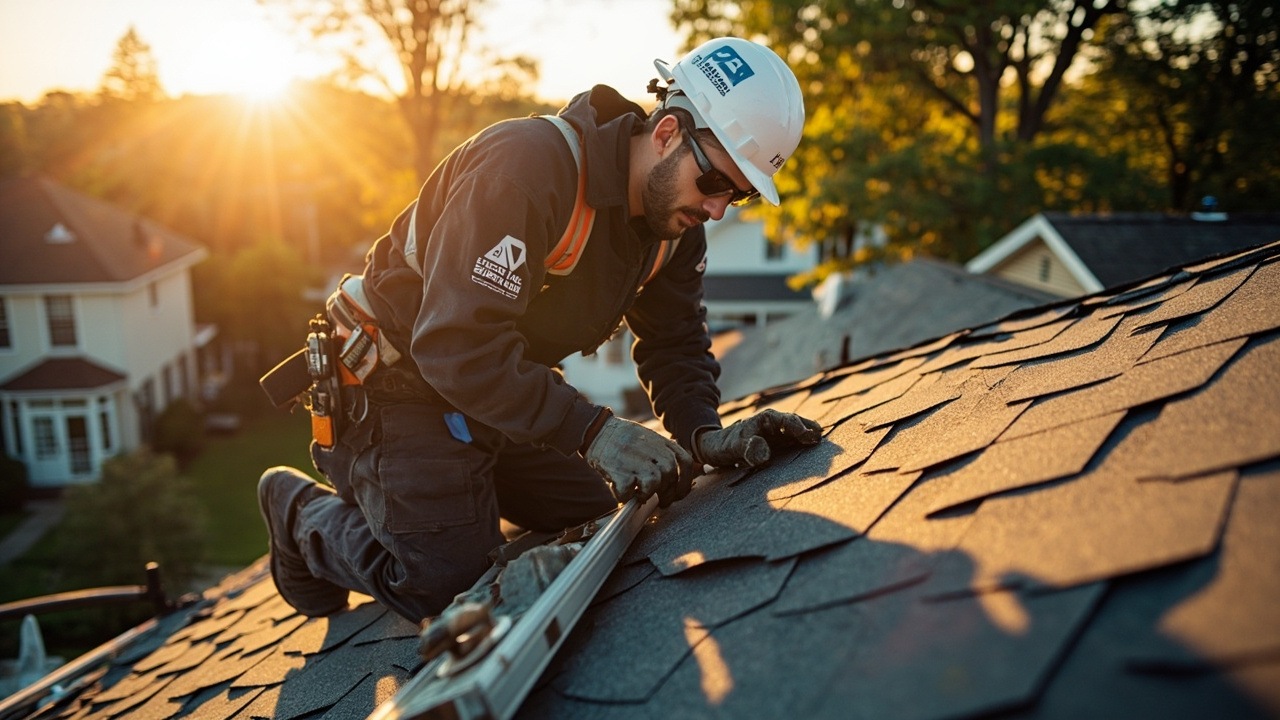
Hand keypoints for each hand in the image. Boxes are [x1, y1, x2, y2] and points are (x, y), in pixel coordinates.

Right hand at [584, 416, 694, 503]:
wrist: (597, 431)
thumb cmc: (621, 438)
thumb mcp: (648, 437)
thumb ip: (662, 453)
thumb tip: (672, 477)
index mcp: (662, 442)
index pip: (686, 463)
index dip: (685, 482)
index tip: (678, 493)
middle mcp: (654, 452)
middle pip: (671, 478)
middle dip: (666, 493)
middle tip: (658, 500)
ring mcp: (639, 463)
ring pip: (653, 487)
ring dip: (645, 494)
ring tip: (637, 492)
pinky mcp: (622, 474)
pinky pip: (629, 495)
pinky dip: (624, 497)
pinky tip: (620, 489)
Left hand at [694, 409, 822, 467]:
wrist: (717, 447)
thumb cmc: (725, 444)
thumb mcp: (733, 446)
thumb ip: (747, 449)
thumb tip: (765, 455)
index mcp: (765, 419)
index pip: (785, 420)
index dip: (798, 427)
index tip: (808, 436)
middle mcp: (774, 424)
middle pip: (796, 424)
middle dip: (809, 429)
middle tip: (820, 437)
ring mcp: (778, 434)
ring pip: (797, 432)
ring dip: (809, 436)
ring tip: (820, 441)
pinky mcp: (779, 444)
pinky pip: (794, 442)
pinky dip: (804, 444)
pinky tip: (812, 449)